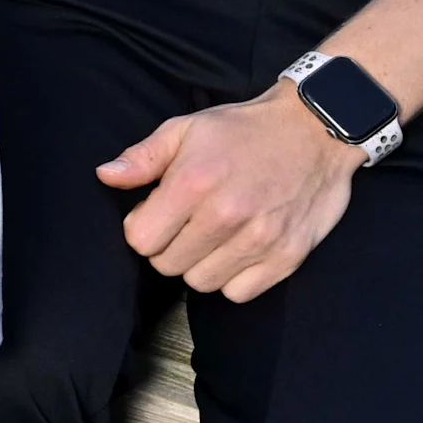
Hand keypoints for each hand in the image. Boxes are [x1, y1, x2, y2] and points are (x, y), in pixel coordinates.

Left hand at [106, 85, 359, 301]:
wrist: (315, 130)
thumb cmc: (244, 130)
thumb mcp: (186, 129)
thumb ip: (143, 158)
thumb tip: (106, 176)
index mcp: (194, 183)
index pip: (140, 241)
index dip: (142, 228)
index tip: (157, 213)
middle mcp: (226, 216)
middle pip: (168, 265)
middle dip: (169, 246)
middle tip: (187, 223)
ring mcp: (260, 240)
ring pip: (202, 283)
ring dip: (201, 264)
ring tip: (214, 235)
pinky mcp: (287, 257)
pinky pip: (239, 293)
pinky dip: (234, 278)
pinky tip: (238, 248)